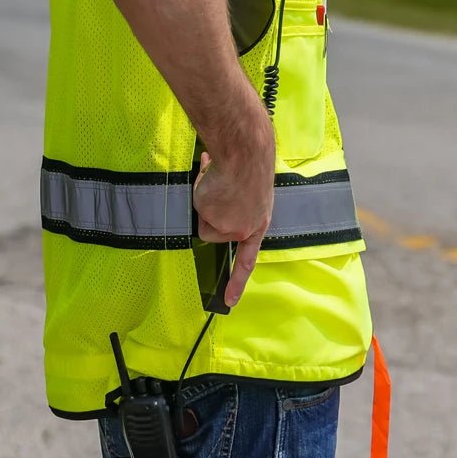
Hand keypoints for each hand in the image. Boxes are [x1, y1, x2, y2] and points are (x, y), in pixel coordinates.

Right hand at [193, 125, 274, 307]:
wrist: (246, 156)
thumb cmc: (251, 166)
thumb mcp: (251, 192)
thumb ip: (237, 201)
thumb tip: (217, 184)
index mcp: (258, 223)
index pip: (248, 257)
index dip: (238, 280)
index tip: (230, 301)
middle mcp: (244, 230)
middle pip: (216, 231)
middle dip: (212, 212)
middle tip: (222, 187)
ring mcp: (229, 228)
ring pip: (204, 220)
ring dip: (206, 200)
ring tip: (220, 181)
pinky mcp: (213, 220)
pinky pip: (198, 208)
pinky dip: (201, 192)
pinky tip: (213, 178)